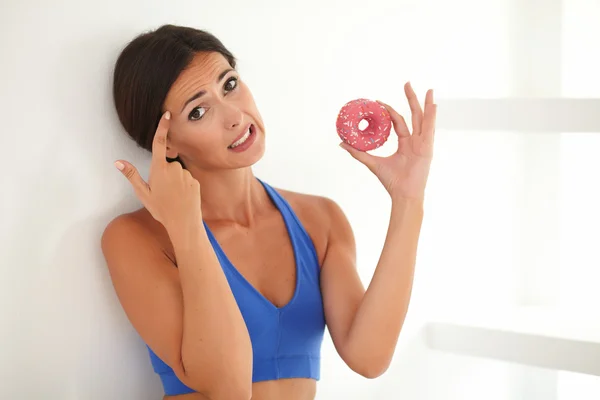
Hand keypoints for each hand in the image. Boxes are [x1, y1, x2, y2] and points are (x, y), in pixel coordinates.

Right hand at [114, 111, 201, 231]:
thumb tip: (118, 162)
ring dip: (174, 181)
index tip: (167, 114)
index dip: (163, 127)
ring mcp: (186, 173)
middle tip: (163, 193)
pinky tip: (182, 198)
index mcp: (159, 169)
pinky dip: (184, 187)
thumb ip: (132, 175)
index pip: (159, 143)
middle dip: (164, 174)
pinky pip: (187, 179)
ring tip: (173, 198)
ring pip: (177, 173)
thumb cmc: (162, 210)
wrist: (184, 222)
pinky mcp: (195, 180)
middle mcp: (174, 167)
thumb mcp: (143, 193)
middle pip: (167, 164)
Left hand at [339, 82, 436, 200]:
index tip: (379, 102)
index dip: (389, 110)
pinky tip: (433, 104)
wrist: (403, 194)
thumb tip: (342, 143)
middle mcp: (416, 141)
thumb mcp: (373, 163)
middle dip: (411, 99)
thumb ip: (358, 153)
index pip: (399, 122)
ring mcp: (423, 144)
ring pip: (424, 120)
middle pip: (414, 115)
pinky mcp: (427, 148)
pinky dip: (432, 116)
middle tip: (407, 83)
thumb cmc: (391, 182)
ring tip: (428, 89)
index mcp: (406, 143)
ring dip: (426, 104)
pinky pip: (429, 129)